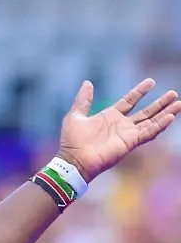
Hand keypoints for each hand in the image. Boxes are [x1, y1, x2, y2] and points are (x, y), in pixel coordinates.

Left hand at [58, 78, 180, 180]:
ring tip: (179, 103)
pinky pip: (149, 132)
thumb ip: (83, 100)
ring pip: (151, 121)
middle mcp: (121, 125)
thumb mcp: (75, 116)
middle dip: (159, 103)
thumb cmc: (71, 141)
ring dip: (165, 113)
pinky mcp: (130, 142)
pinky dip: (160, 125)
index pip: (129, 101)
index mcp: (109, 117)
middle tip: (173, 93)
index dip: (139, 92)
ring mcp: (127, 134)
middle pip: (145, 112)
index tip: (151, 82)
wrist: (74, 160)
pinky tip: (171, 116)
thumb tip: (87, 83)